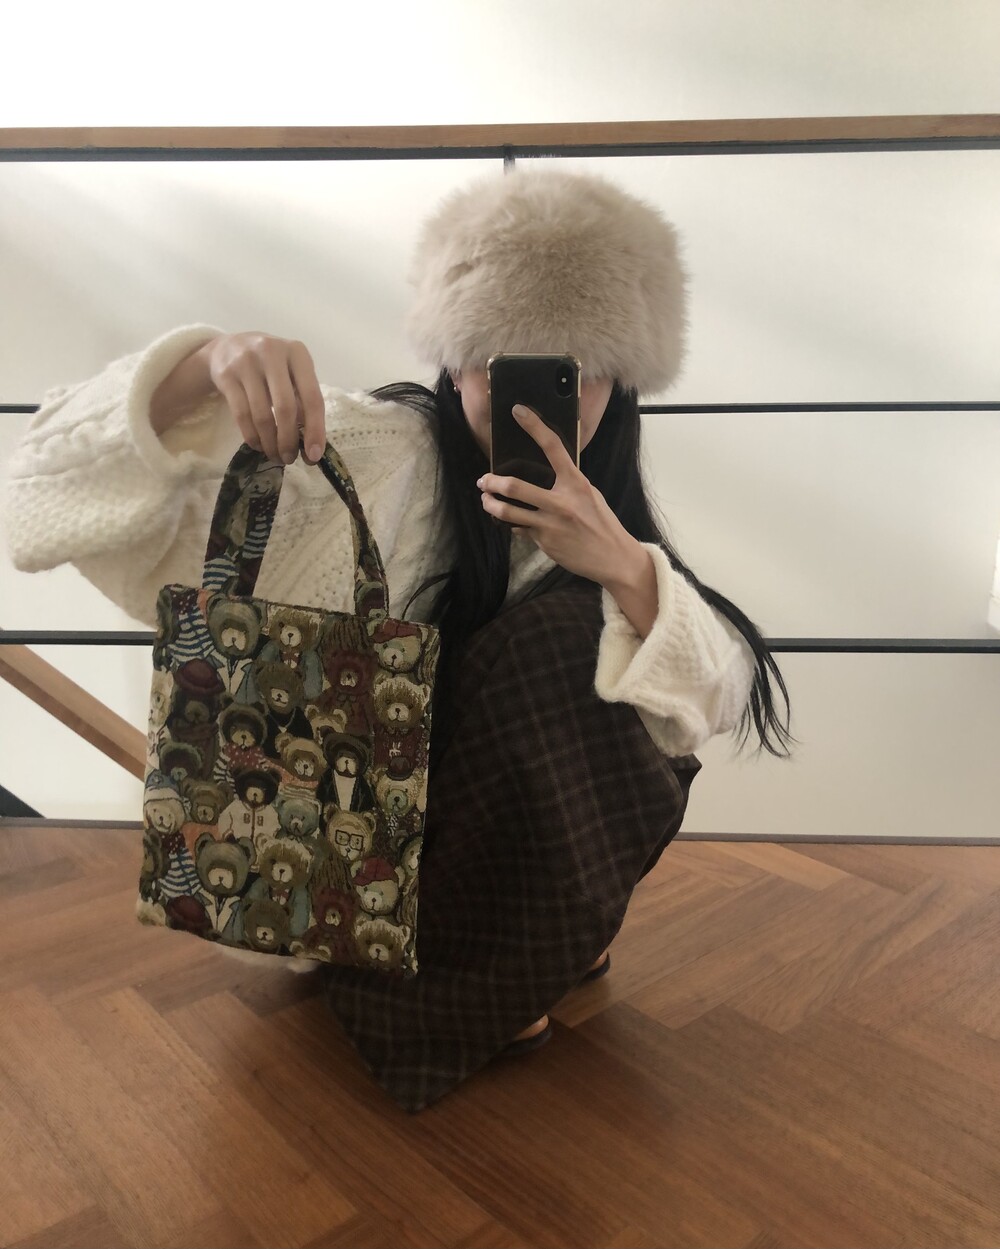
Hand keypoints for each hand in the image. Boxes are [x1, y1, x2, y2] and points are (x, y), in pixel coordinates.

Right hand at [206, 332, 325, 465]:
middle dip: (289, 440)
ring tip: (275, 455)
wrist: (227, 347)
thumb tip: (311, 444)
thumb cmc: (270, 366)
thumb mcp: (291, 373)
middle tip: (289, 459)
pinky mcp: (226, 375)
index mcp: (297, 353)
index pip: (312, 397)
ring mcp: (247, 362)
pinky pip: (241, 415)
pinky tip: (258, 445)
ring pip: (262, 415)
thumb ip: (303, 401)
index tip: (313, 456)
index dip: (315, 430)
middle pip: (286, 408)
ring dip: (270, 442)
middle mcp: (273, 353)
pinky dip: (252, 436)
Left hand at [477, 404, 644, 587]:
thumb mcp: (590, 495)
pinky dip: (513, 525)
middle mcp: (561, 501)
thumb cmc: (602, 524)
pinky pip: (520, 529)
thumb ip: (568, 483)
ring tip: (486, 501)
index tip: (518, 411)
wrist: (613, 558)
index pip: (553, 447)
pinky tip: (512, 523)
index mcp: (576, 483)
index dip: (534, 426)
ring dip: (491, 505)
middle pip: (516, 487)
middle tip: (483, 480)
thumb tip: (545, 474)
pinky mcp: (544, 542)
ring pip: (508, 512)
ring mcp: (550, 524)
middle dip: (492, 482)